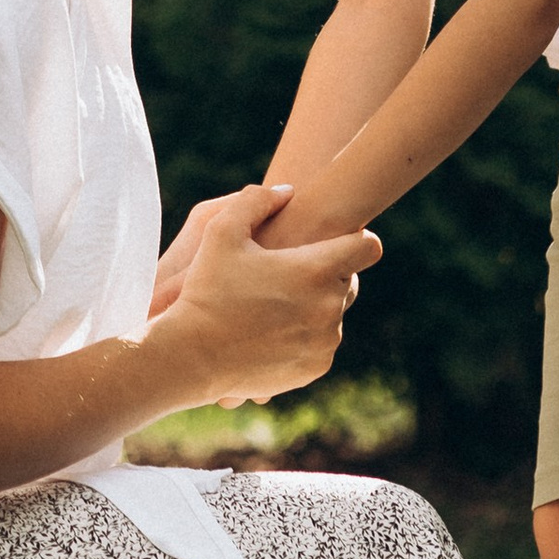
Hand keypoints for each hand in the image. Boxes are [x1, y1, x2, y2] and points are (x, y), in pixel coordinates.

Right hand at [159, 182, 380, 407]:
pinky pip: (321, 342)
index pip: (367, 247)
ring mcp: (325, 341)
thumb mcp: (221, 232)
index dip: (354, 239)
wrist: (191, 357)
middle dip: (326, 273)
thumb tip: (287, 191)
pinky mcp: (316, 368)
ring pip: (333, 313)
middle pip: (348, 280)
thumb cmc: (205, 290)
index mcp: (315, 271)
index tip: (334, 240)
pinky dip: (304, 335)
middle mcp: (330, 307)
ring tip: (272, 304)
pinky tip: (270, 330)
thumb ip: (255, 200)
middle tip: (288, 273)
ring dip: (313, 305)